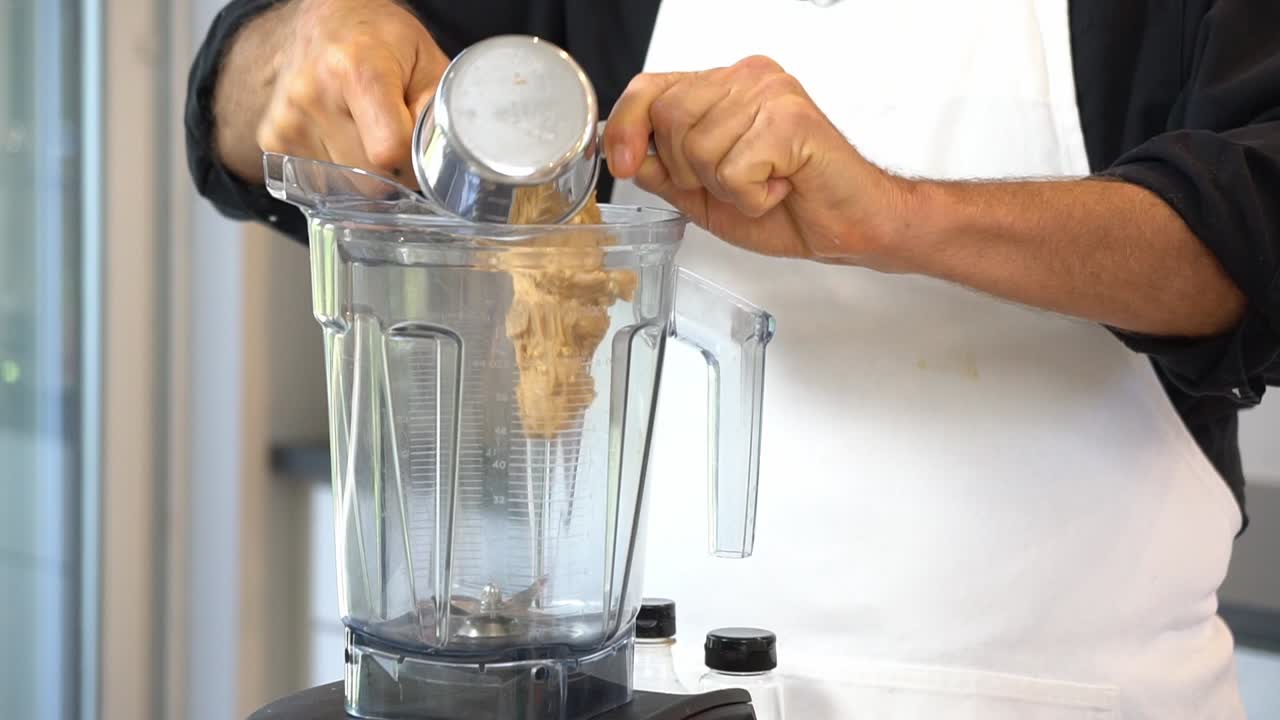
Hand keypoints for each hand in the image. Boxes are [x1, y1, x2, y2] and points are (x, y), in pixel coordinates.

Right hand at [251, 0, 446, 182]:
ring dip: (363, 172)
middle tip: (396, 139)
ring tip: (366, 130)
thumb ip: (437, 113)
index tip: (417, 147)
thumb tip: (441, 163)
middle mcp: (312, 94)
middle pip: (367, 178)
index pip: (389, 152)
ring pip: (343, 186)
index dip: (413, 161)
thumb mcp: (427, 61)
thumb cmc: (384, 39)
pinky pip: (316, 182)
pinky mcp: (271, 138)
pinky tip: (341, 136)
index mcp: (356, 70)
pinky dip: (336, 170)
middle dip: (392, 172)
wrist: (327, 21)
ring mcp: (286, 119)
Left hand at [604, 56, 909, 267]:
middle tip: (735, 182)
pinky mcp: (790, 120)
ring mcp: (770, 94)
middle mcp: (746, 78)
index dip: (626, 125)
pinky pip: (734, 170)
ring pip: (699, 149)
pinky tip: (780, 187)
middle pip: (669, 118)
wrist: (847, 225)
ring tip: (764, 184)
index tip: (620, 161)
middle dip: (689, 170)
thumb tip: (624, 154)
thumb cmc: (787, 206)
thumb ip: (664, 170)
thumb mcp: (705, 193)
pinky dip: (753, 197)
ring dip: (727, 188)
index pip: (652, 87)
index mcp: (723, 87)